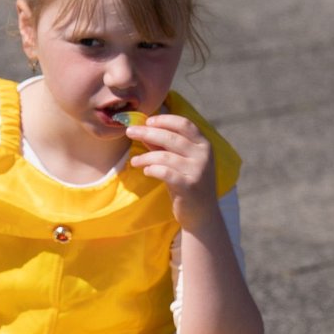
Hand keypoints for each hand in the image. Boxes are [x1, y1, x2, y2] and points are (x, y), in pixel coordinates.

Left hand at [127, 114, 217, 230]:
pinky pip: (165, 173)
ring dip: (145, 157)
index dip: (164, 120)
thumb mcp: (180, 161)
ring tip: (134, 161)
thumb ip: (165, 145)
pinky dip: (152, 169)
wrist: (202, 213)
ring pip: (165, 156)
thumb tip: (144, 129)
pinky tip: (146, 171)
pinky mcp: (189, 186)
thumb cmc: (187, 182)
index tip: (147, 121)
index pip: (184, 124)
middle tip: (130, 131)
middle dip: (147, 132)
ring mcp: (198, 171)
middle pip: (171, 137)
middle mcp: (203, 155)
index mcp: (203, 144)